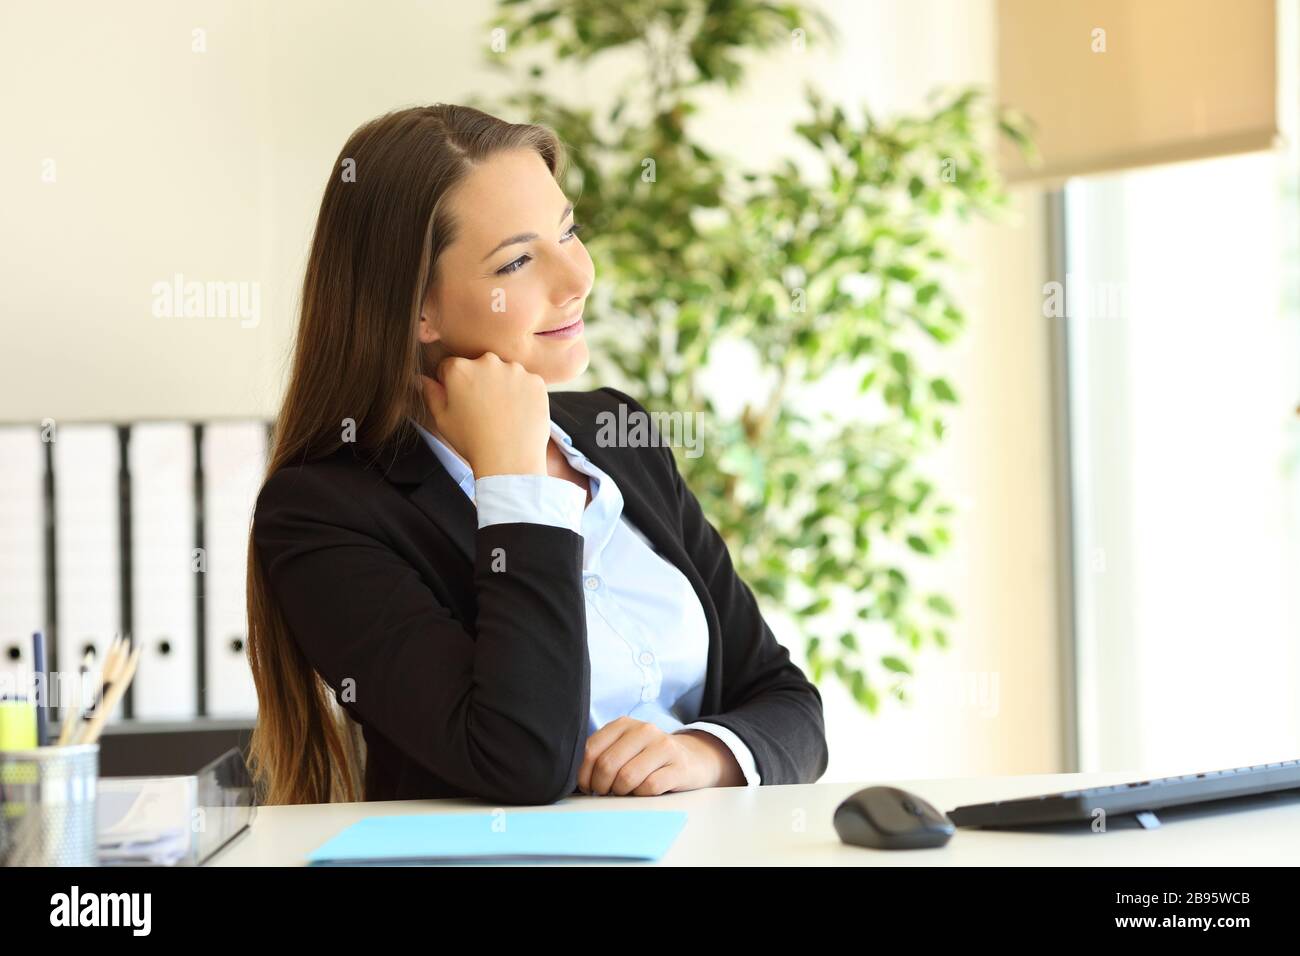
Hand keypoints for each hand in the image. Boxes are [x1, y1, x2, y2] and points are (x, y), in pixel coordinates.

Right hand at [418, 352, 549, 476]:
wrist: (509, 460)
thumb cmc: (472, 441)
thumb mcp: (442, 419)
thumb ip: (431, 393)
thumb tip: (420, 379)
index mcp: (459, 368)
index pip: (450, 367)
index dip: (451, 385)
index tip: (460, 402)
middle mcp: (487, 361)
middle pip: (479, 366)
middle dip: (478, 381)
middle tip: (482, 410)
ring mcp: (515, 370)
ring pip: (504, 373)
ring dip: (502, 386)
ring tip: (502, 414)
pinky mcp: (535, 381)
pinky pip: (526, 383)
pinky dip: (523, 394)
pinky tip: (518, 414)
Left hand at [577, 717, 724, 795]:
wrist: (692, 759)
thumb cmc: (649, 758)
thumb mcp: (625, 747)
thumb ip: (602, 754)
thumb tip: (578, 778)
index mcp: (624, 724)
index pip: (592, 749)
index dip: (584, 774)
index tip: (587, 786)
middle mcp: (644, 730)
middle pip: (608, 765)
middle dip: (601, 786)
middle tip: (605, 793)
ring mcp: (664, 746)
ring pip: (627, 777)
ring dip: (621, 792)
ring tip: (625, 792)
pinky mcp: (678, 766)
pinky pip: (649, 787)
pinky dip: (641, 795)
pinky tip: (643, 791)